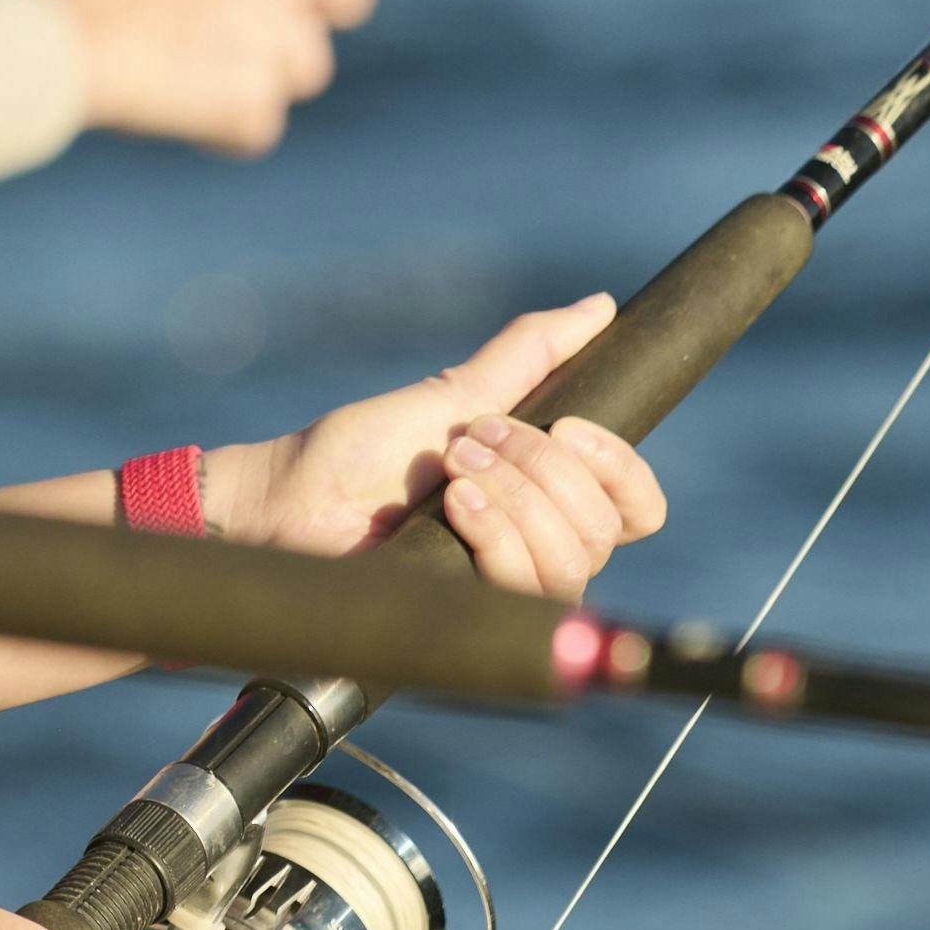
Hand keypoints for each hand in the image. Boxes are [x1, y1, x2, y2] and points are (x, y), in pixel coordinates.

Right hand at [58, 0, 387, 152]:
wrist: (65, 47)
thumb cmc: (115, 1)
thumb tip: (300, 6)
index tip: (309, 12)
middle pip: (314, 52)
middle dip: (272, 64)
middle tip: (206, 53)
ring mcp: (262, 53)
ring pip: (288, 90)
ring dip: (247, 94)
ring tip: (185, 77)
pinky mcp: (246, 106)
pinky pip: (259, 130)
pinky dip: (223, 131)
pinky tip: (177, 107)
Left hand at [198, 295, 667, 602]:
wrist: (291, 497)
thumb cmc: (363, 450)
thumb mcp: (456, 394)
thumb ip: (530, 354)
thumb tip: (601, 306)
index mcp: (547, 501)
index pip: (638, 508)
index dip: (622, 468)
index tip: (569, 424)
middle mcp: (540, 552)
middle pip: (603, 528)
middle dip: (541, 467)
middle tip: (473, 441)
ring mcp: (509, 593)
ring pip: (572, 561)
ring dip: (514, 498)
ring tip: (453, 471)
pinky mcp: (477, 623)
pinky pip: (525, 589)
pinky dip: (495, 534)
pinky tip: (452, 508)